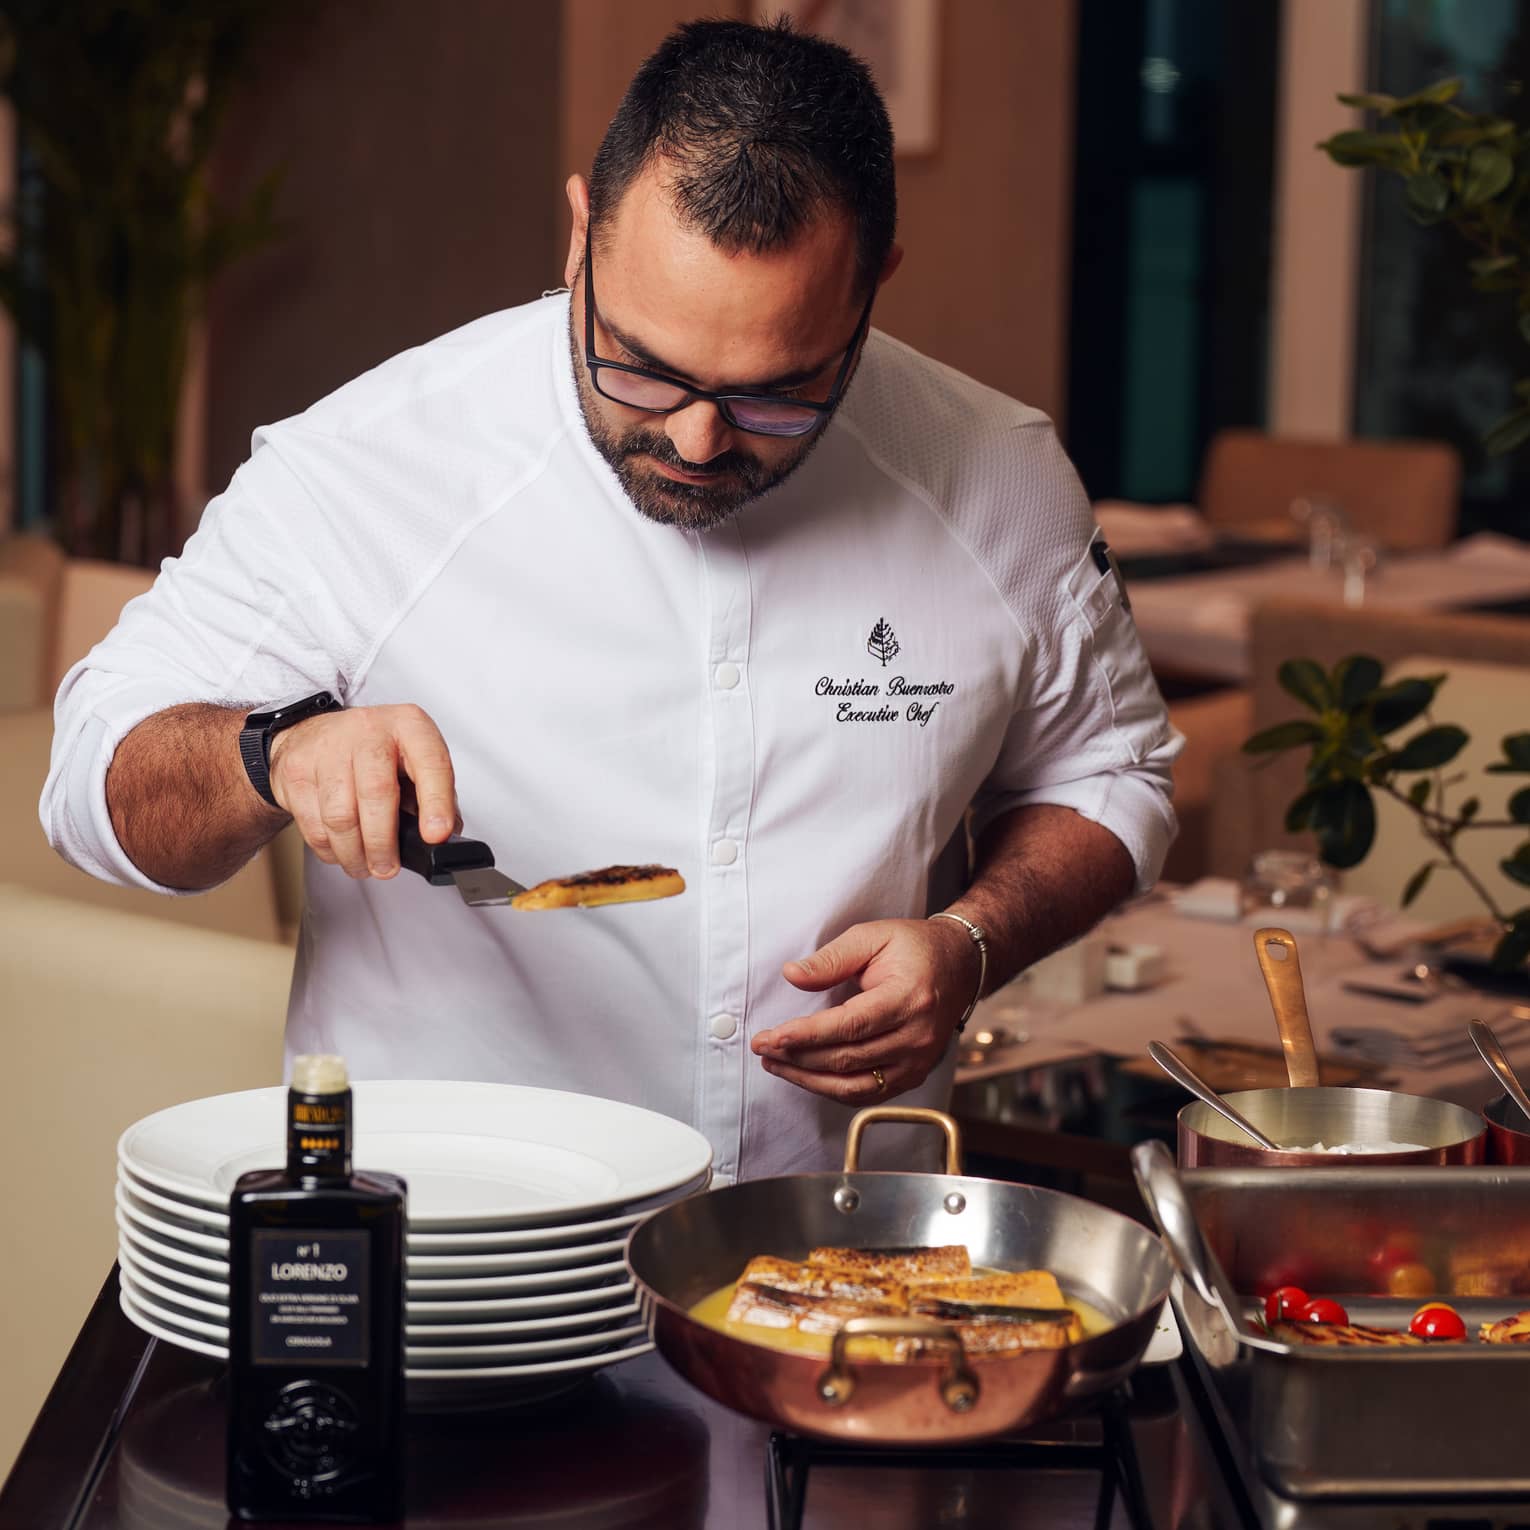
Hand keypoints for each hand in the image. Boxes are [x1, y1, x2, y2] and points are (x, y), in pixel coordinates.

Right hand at [267, 703, 460, 878]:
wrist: (313, 734)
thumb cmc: (374, 752)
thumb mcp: (414, 761)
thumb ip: (435, 795)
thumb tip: (444, 836)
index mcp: (409, 726)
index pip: (430, 763)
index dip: (436, 803)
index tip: (436, 836)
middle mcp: (369, 730)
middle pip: (376, 794)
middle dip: (383, 843)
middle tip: (387, 868)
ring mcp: (328, 748)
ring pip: (340, 816)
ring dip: (354, 853)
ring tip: (364, 866)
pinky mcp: (296, 770)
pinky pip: (312, 824)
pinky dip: (329, 849)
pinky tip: (341, 850)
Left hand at [750, 918, 978, 1102]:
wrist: (960, 965)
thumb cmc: (915, 947)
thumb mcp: (872, 936)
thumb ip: (831, 958)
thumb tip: (792, 976)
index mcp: (908, 998)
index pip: (849, 1026)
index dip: (806, 1036)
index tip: (770, 1037)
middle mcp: (917, 1036)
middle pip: (847, 1059)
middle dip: (797, 1057)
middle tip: (762, 1047)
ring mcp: (918, 1061)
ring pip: (854, 1085)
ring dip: (809, 1080)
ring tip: (776, 1064)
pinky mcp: (914, 1074)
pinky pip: (868, 1094)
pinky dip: (833, 1089)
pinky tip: (807, 1076)